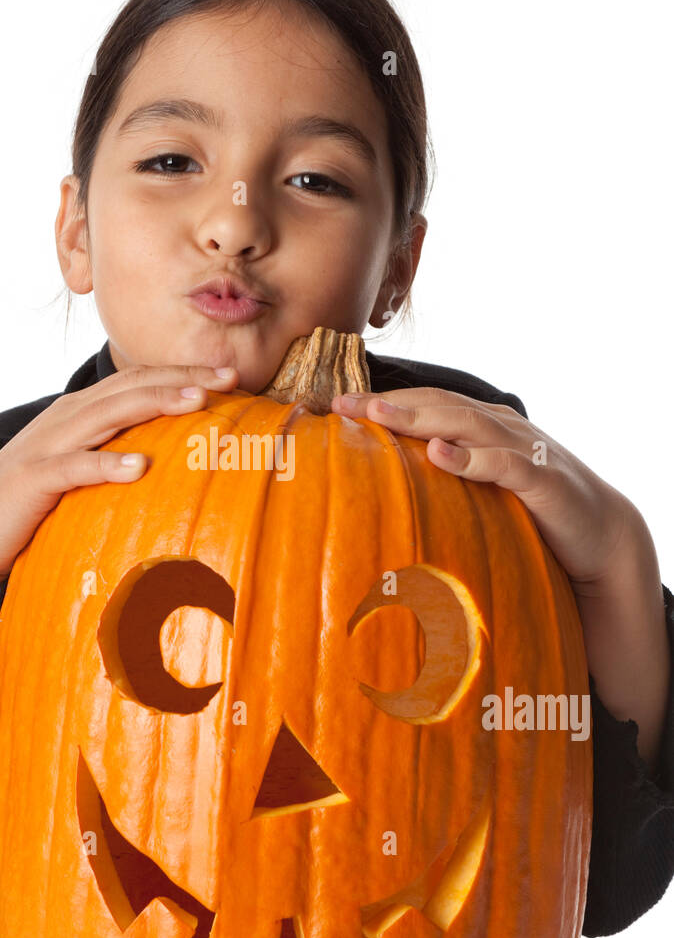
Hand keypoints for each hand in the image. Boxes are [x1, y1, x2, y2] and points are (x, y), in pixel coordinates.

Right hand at [0, 362, 239, 591]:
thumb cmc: (35, 502)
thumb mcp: (83, 468)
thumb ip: (119, 453)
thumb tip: (175, 462)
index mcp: (81, 411)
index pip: (138, 381)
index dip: (182, 373)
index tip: (231, 375)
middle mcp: (67, 418)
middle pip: (131, 387)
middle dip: (181, 377)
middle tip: (229, 376)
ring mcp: (49, 445)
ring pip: (108, 414)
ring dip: (154, 404)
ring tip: (197, 401)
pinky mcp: (33, 479)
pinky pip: (75, 467)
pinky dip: (107, 463)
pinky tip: (140, 466)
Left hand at [331, 386, 642, 586]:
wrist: (602, 536)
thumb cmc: (534, 515)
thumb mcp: (482, 494)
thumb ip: (444, 485)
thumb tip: (385, 497)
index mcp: (483, 428)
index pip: (426, 405)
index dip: (382, 402)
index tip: (334, 406)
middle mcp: (501, 429)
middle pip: (439, 406)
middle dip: (389, 403)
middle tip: (342, 404)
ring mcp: (523, 450)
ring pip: (467, 424)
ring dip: (421, 418)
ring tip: (380, 415)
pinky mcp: (543, 480)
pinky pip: (504, 464)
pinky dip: (472, 458)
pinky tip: (440, 454)